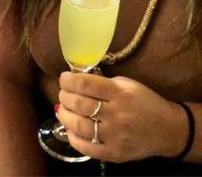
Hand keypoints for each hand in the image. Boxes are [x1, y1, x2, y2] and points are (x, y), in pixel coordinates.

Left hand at [57, 72, 185, 162]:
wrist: (169, 130)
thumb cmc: (145, 102)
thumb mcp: (127, 85)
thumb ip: (102, 83)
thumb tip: (74, 83)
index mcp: (120, 93)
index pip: (84, 84)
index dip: (67, 80)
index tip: (64, 79)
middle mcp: (117, 114)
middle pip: (78, 104)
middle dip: (64, 97)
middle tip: (63, 95)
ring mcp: (115, 136)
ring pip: (78, 125)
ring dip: (64, 116)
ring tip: (63, 110)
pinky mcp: (114, 153)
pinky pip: (85, 147)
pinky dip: (72, 137)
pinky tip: (71, 129)